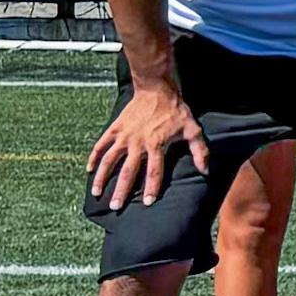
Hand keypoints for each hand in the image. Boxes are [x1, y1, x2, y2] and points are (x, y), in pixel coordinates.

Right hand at [88, 82, 207, 211]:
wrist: (157, 89)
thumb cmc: (176, 110)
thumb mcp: (193, 129)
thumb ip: (199, 151)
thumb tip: (206, 170)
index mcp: (157, 145)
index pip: (155, 172)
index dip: (152, 188)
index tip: (148, 203)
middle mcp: (138, 143)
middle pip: (128, 171)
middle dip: (122, 190)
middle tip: (116, 206)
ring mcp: (124, 136)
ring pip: (110, 160)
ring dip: (103, 177)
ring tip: (97, 193)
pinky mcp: (115, 128)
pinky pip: (101, 145)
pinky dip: (94, 157)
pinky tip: (90, 170)